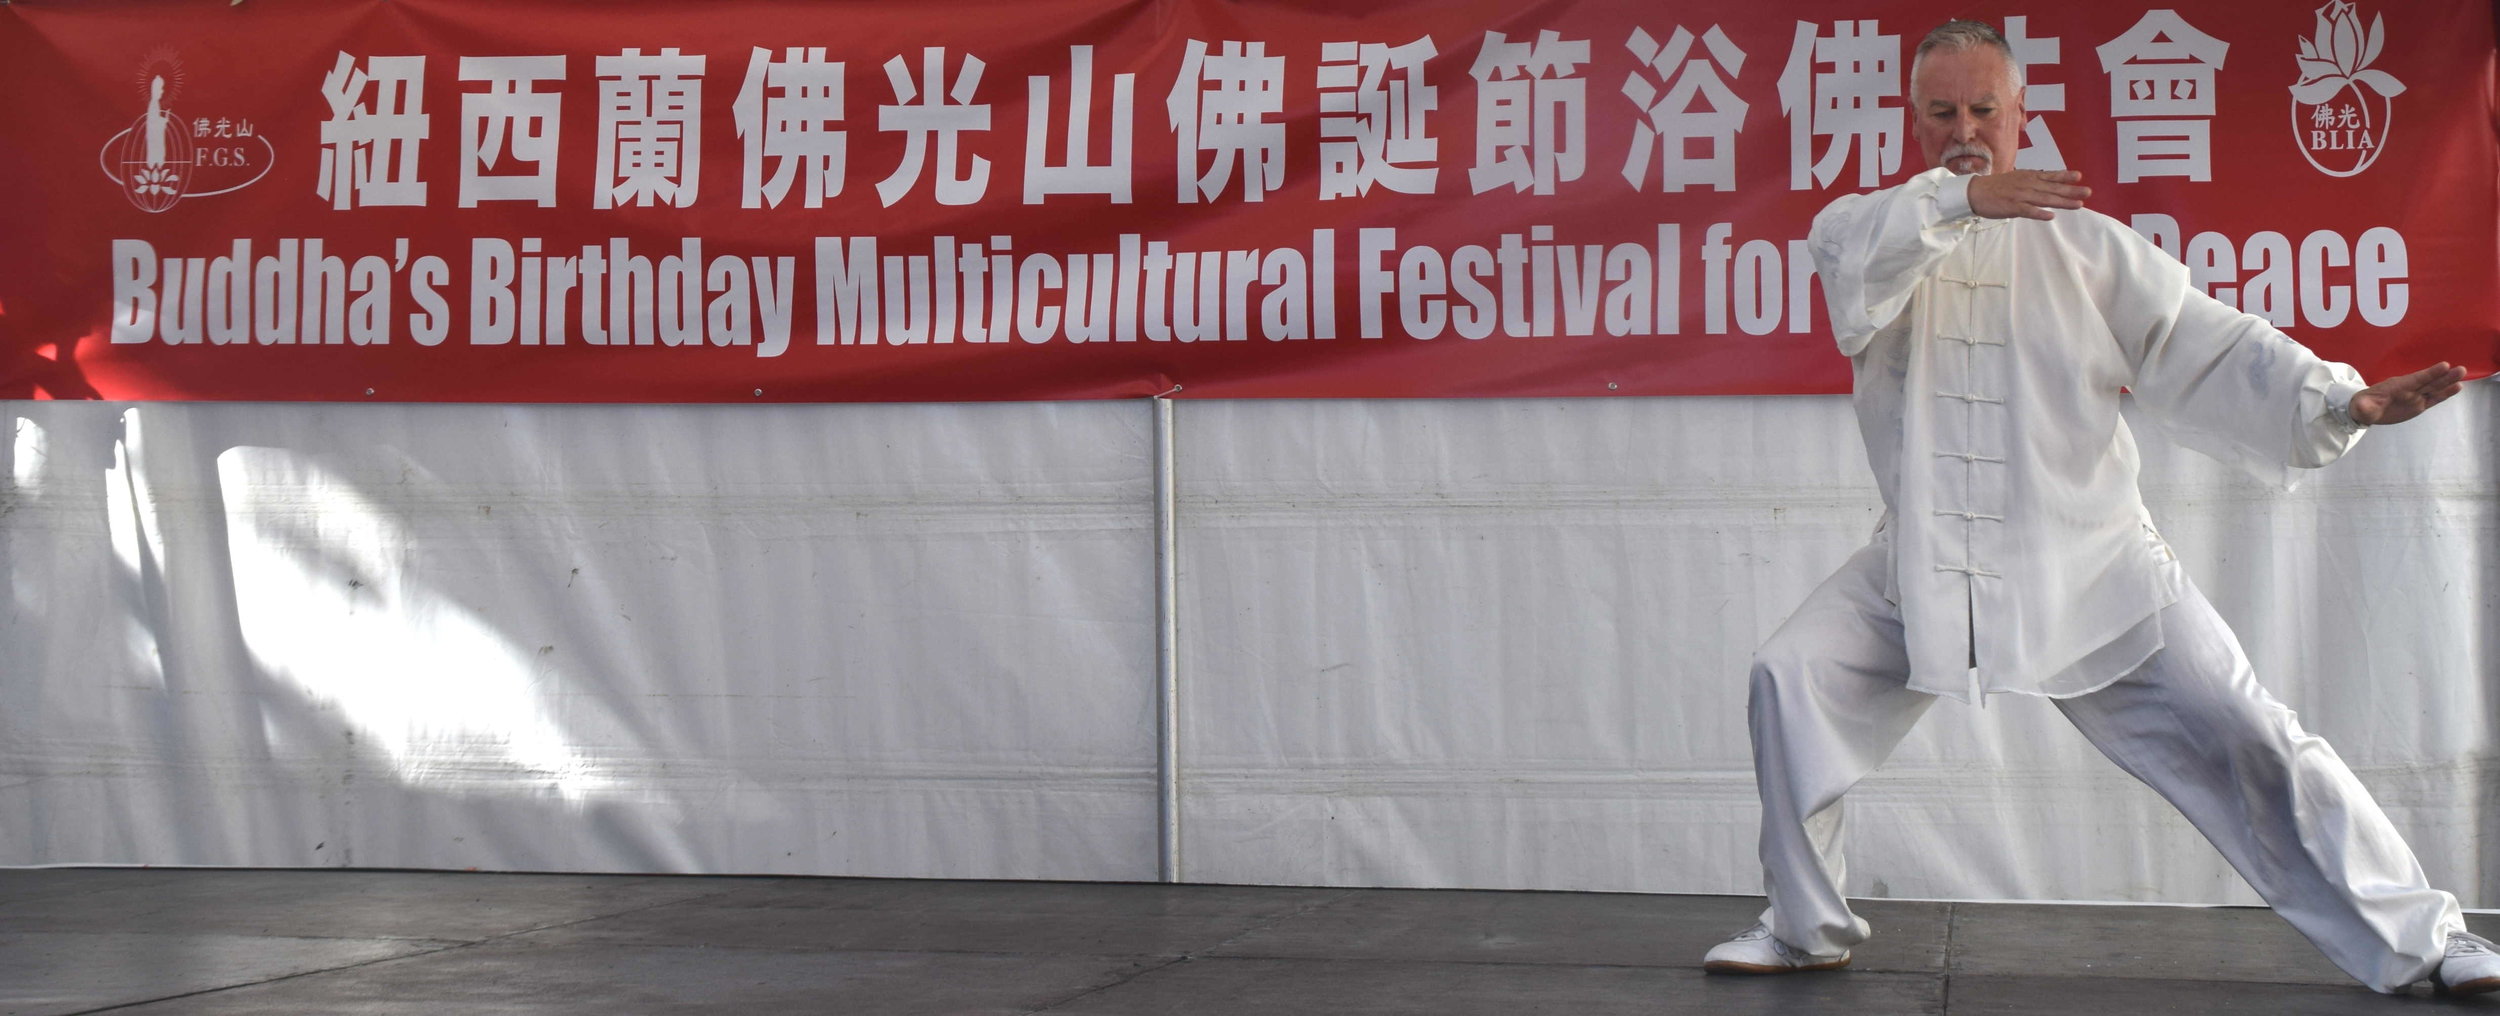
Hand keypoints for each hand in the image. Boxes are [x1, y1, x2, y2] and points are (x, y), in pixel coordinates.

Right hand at [1967, 170, 2089, 220]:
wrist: (1975, 192)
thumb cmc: (1996, 187)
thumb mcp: (2016, 179)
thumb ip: (2032, 181)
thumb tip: (2047, 184)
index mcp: (2028, 177)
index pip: (2050, 176)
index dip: (2064, 176)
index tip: (2079, 176)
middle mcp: (2027, 185)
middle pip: (2052, 188)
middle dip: (2071, 190)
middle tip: (2088, 192)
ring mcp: (2020, 196)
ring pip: (2045, 199)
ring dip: (2062, 202)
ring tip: (2078, 205)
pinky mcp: (2012, 207)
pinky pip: (2028, 211)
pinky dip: (2039, 213)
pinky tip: (2050, 216)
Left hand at [2348, 362, 2467, 425]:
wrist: (2367, 409)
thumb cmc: (2363, 405)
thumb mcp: (2361, 407)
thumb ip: (2363, 407)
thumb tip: (2361, 408)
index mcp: (2396, 386)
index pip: (2415, 379)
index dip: (2429, 373)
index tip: (2444, 366)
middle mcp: (2409, 389)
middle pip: (2429, 382)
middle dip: (2444, 376)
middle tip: (2461, 369)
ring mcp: (2415, 396)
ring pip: (2434, 388)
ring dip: (2448, 382)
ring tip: (2463, 374)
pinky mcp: (2419, 404)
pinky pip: (2434, 398)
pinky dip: (2445, 394)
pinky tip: (2457, 387)